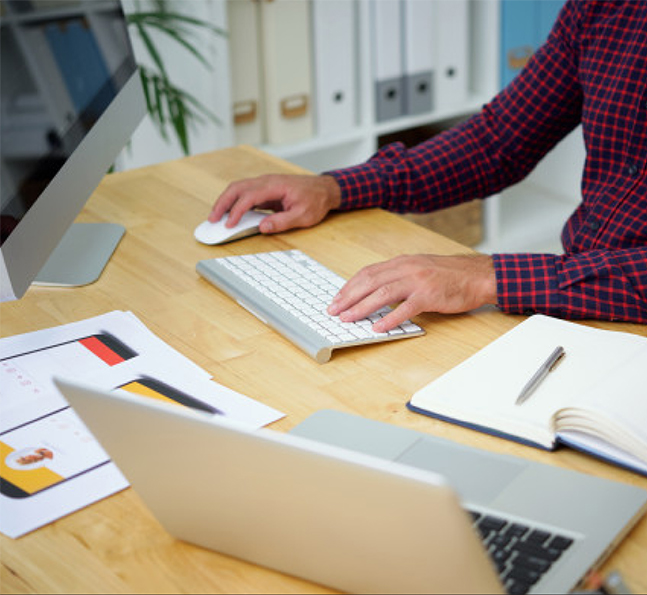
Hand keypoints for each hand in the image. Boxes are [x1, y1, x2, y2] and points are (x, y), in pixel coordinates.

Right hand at [209, 174, 341, 233]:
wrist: (325, 189)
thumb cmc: (316, 200)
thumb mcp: (303, 215)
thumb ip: (282, 222)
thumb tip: (263, 227)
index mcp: (275, 186)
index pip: (249, 196)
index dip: (236, 211)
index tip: (229, 224)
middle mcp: (266, 181)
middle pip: (236, 188)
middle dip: (222, 204)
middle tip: (212, 220)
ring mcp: (264, 183)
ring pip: (238, 188)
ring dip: (225, 201)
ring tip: (216, 217)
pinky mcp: (265, 189)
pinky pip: (245, 193)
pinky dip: (234, 201)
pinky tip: (230, 213)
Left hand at [327, 254, 497, 331]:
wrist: (478, 275)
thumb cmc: (450, 274)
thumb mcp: (419, 268)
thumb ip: (399, 276)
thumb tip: (375, 292)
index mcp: (402, 262)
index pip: (368, 273)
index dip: (349, 287)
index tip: (337, 299)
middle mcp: (406, 268)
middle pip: (369, 282)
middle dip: (348, 297)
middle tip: (334, 311)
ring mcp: (418, 281)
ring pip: (382, 294)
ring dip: (362, 307)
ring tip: (348, 318)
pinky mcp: (429, 295)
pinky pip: (405, 308)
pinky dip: (389, 319)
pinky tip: (377, 328)